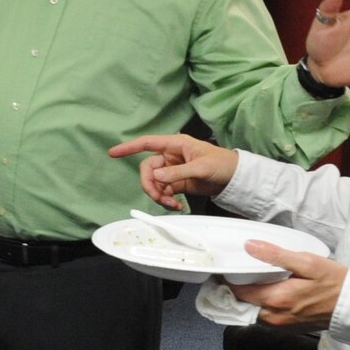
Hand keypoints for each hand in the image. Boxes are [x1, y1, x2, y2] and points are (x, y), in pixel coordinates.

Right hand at [107, 133, 239, 208]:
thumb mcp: (201, 167)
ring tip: (172, 204)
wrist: (236, 179)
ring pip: (154, 183)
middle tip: (158, 196)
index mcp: (175, 145)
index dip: (129, 147)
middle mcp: (170, 156)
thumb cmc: (222, 164)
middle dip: (150, 184)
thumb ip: (177, 172)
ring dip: (159, 195)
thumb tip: (156, 176)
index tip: (113, 153)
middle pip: (148, 169)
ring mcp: (173, 170)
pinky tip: (176, 206)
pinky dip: (166, 200)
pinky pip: (164, 191)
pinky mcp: (178, 183)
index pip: (147, 143)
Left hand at [227, 242, 348, 330]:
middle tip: (240, 270)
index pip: (237, 290)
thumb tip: (250, 246)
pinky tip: (269, 292)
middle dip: (238, 287)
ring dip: (249, 297)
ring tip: (254, 280)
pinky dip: (261, 305)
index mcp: (276, 299)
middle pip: (241, 302)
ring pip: (251, 311)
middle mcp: (273, 317)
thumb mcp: (307, 262)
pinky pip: (264, 317)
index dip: (230, 277)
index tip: (230, 266)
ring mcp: (279, 325)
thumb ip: (276, 256)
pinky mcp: (286, 328)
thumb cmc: (335, 283)